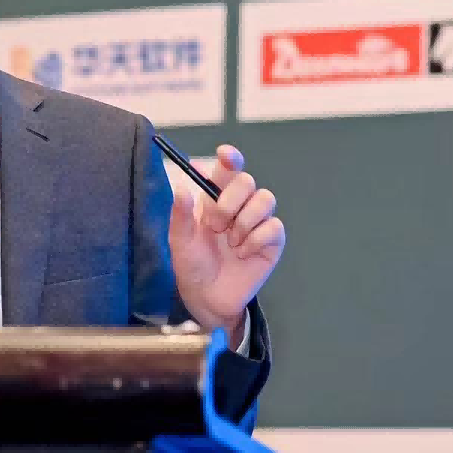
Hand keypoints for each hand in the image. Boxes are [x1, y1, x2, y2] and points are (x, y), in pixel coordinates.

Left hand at [166, 144, 284, 335]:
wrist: (207, 297)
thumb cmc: (192, 265)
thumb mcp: (179, 240)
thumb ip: (181, 214)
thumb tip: (180, 186)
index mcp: (215, 199)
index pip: (228, 170)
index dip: (230, 158)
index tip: (224, 155)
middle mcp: (239, 206)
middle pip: (247, 181)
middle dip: (229, 202)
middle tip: (215, 225)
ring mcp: (258, 222)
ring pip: (265, 199)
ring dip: (243, 221)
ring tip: (230, 243)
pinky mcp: (272, 241)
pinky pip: (273, 226)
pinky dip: (255, 240)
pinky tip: (243, 254)